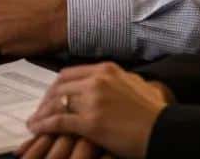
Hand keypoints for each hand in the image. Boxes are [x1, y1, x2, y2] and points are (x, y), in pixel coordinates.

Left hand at [25, 63, 171, 158]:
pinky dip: (44, 124)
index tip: (50, 96)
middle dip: (46, 99)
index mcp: (107, 69)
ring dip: (42, 112)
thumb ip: (120, 80)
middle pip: (60, 85)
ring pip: (57, 102)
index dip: (56, 86)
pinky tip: (36, 128)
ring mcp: (94, 99)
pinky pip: (59, 121)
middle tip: (39, 110)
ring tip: (34, 122)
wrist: (165, 130)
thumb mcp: (137, 85)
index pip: (71, 73)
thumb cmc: (154, 112)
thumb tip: (114, 81)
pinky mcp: (91, 122)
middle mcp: (97, 79)